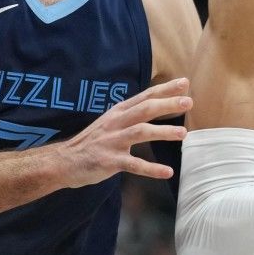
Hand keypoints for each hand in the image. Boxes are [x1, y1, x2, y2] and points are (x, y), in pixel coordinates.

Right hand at [59, 78, 190, 186]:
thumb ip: (131, 114)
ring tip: (183, 133)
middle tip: (188, 102)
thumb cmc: (94, 141)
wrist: (64, 161)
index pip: (145, 96)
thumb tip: (157, 105)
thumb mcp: (111, 121)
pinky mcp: (110, 161)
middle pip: (145, 109)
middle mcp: (117, 123)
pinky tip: (167, 172)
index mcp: (119, 112)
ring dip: (163, 132)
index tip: (184, 82)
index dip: (165, 89)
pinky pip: (133, 164)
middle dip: (167, 104)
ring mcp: (113, 141)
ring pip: (141, 132)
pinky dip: (151, 169)